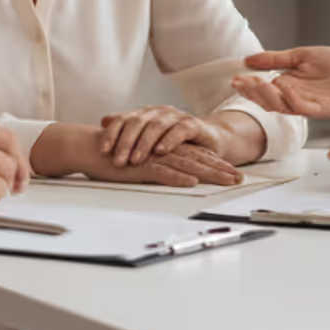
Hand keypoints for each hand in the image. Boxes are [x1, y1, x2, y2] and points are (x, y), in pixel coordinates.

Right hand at [30, 123, 242, 187]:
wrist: (89, 148)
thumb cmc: (114, 157)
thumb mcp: (141, 162)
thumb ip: (158, 167)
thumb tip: (177, 177)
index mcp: (164, 148)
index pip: (196, 155)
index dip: (216, 163)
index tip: (234, 173)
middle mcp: (162, 150)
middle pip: (198, 159)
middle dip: (220, 169)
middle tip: (240, 178)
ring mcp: (152, 157)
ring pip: (186, 165)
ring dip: (208, 173)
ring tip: (227, 180)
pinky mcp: (139, 165)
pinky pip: (162, 171)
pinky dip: (178, 177)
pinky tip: (192, 182)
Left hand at [97, 106, 228, 166]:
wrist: (208, 137)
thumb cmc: (175, 140)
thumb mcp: (149, 137)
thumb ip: (128, 129)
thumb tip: (103, 120)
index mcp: (145, 113)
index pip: (123, 119)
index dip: (112, 134)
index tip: (103, 151)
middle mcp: (158, 112)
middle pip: (137, 122)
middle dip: (125, 142)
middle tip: (117, 160)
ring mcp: (175, 117)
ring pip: (156, 126)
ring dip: (144, 144)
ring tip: (135, 160)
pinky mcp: (193, 125)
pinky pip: (179, 130)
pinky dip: (169, 140)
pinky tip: (160, 151)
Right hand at [232, 47, 329, 119]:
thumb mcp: (301, 56)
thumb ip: (275, 59)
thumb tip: (247, 60)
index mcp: (287, 85)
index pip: (262, 89)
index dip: (248, 85)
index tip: (235, 78)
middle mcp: (293, 98)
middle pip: (267, 100)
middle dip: (253, 92)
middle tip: (242, 82)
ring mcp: (306, 105)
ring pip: (281, 106)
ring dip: (268, 96)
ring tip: (259, 82)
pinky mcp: (321, 110)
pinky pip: (302, 107)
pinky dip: (292, 98)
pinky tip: (285, 86)